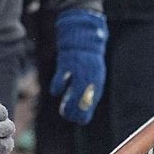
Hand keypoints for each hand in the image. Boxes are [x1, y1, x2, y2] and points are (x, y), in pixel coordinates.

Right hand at [50, 9, 107, 125]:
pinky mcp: (68, 65)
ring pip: (73, 96)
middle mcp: (90, 79)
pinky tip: (56, 90)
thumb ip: (89, 88)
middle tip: (66, 114)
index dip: (82, 115)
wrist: (83, 35)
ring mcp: (79, 72)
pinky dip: (57, 88)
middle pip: (82, 105)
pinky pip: (60, 82)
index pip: (90, 105)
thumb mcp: (93, 73)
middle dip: (73, 113)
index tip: (76, 117)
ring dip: (67, 106)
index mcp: (97, 82)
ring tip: (63, 110)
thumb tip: (83, 106)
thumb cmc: (88, 57)